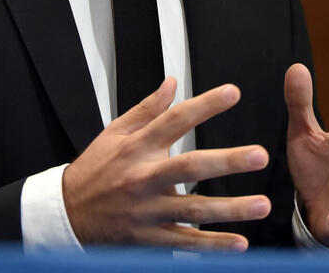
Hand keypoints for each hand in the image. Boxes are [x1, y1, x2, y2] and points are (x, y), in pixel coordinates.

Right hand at [61, 78, 271, 249]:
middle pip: (189, 167)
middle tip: (259, 156)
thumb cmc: (95, 170)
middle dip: (226, 162)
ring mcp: (148, 210)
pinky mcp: (149, 237)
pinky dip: (212, 244)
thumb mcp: (115, 132)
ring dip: (230, 209)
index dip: (205, 105)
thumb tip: (172, 83)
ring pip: (193, 210)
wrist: (67, 214)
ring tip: (261, 204)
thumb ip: (148, 109)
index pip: (175, 120)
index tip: (233, 93)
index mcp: (138, 147)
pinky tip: (239, 243)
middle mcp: (144, 178)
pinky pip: (185, 241)